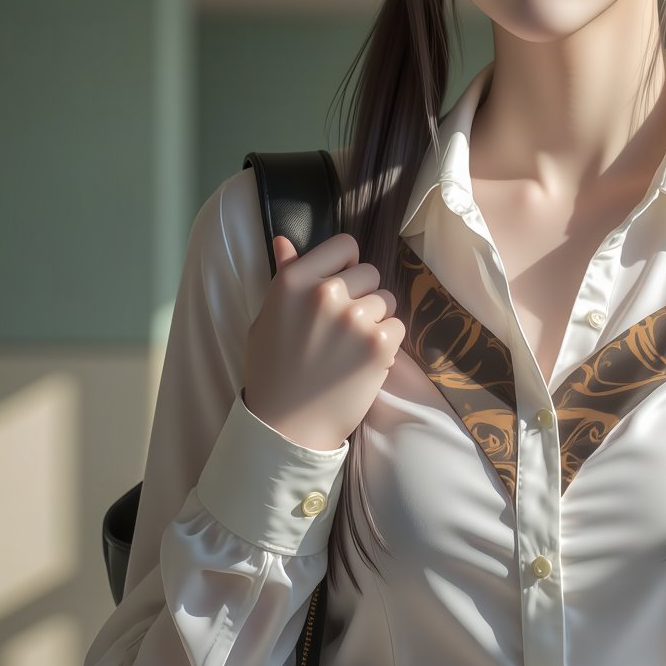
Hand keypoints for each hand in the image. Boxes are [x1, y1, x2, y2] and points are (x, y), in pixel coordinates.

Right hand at [243, 232, 404, 451]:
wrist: (288, 426)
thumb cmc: (274, 371)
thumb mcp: (267, 318)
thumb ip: (284, 276)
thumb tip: (284, 239)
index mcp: (294, 281)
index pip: (344, 245)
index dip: (347, 264)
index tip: (342, 284)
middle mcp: (325, 293)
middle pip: (370, 273)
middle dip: (362, 295)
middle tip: (342, 327)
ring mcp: (355, 318)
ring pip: (387, 300)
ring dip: (376, 320)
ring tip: (351, 347)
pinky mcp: (379, 344)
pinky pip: (398, 326)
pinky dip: (387, 343)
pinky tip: (363, 361)